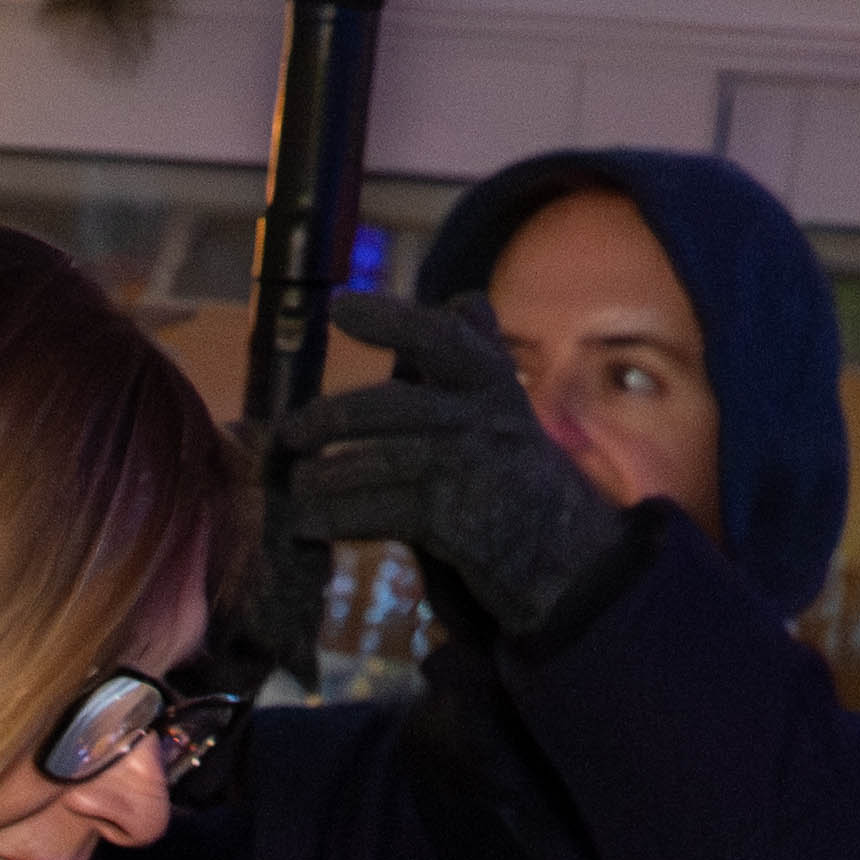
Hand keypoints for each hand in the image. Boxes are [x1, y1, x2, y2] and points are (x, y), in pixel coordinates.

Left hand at [257, 301, 641, 652]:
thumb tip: (463, 301)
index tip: (341, 307)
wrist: (569, 557)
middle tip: (290, 430)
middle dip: (333, 417)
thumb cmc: (519, 477)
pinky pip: (382, 512)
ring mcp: (471, 469)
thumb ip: (478, 360)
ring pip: (383, 459)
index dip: (390, 318)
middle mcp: (484, 418)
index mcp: (493, 383)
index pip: (442, 338)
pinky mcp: (457, 521)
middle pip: (394, 406)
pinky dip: (337, 519)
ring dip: (327, 474)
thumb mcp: (506, 408)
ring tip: (296, 484)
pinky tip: (308, 524)